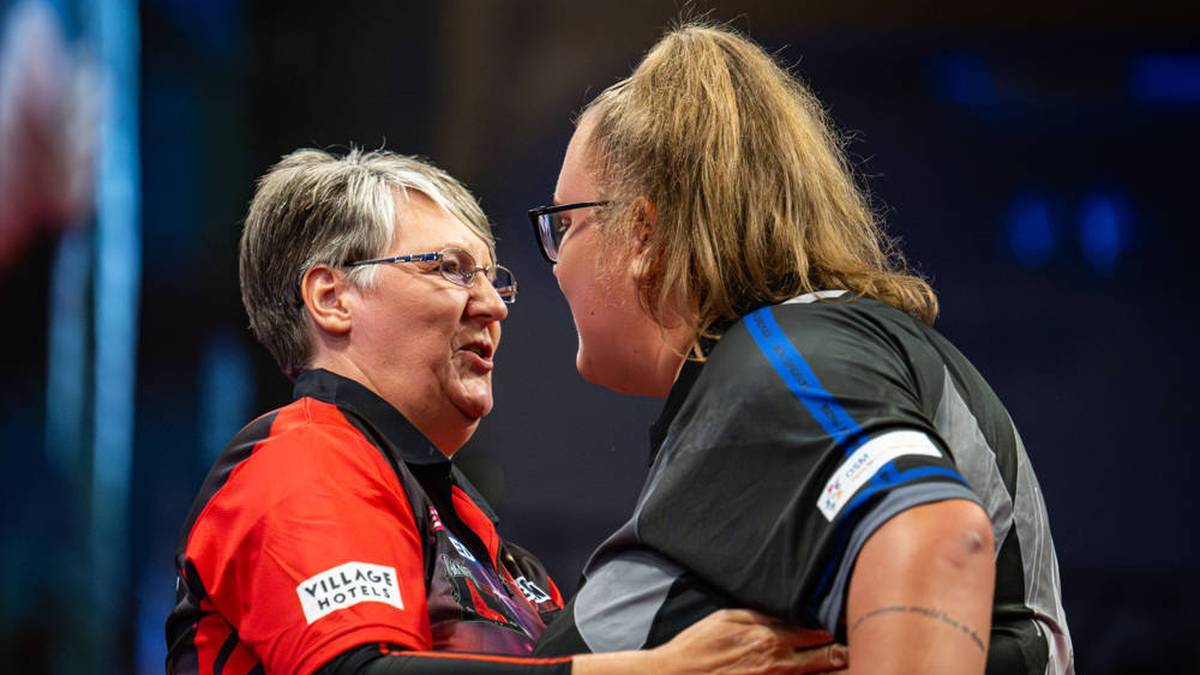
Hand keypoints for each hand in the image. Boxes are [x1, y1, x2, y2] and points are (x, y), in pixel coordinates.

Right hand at [645, 609, 847, 673]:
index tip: (846, 619)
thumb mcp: (728, 618)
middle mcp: (781, 666)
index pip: (819, 632)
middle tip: (858, 640)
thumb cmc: (699, 647)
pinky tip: (823, 672)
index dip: (836, 625)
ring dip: (837, 667)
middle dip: (847, 649)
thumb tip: (789, 609)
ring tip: (849, 658)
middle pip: (831, 658)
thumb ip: (762, 615)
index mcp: (771, 639)